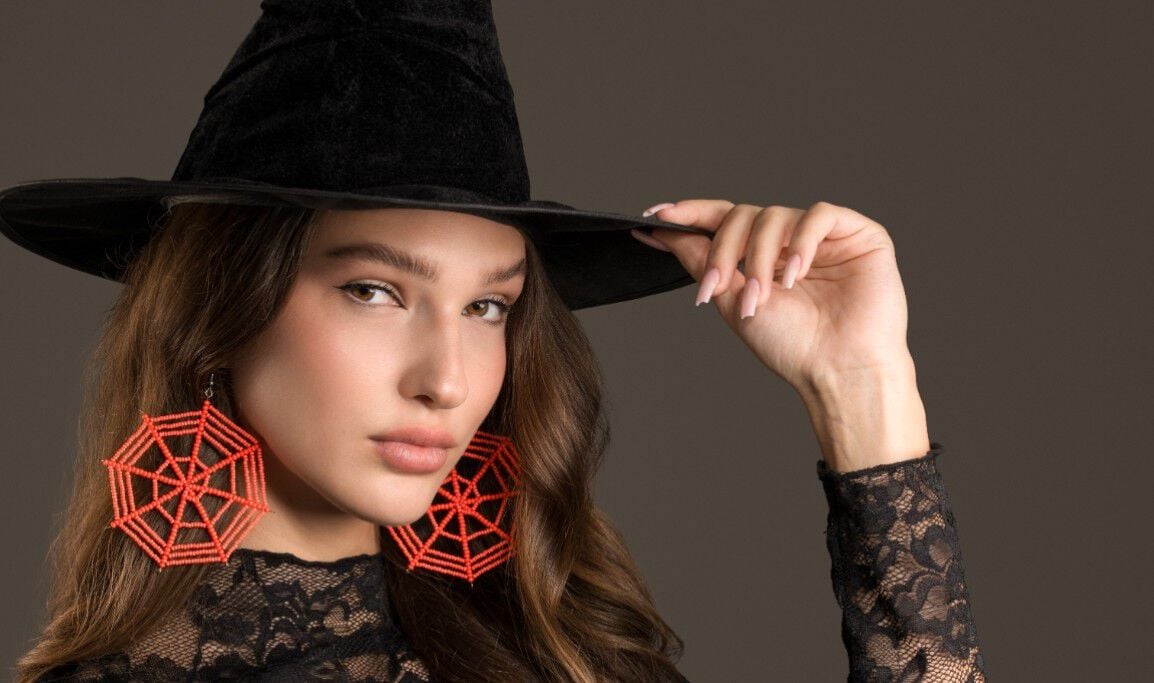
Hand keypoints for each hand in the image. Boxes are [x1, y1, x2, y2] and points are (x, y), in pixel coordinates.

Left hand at [631, 199, 914, 392]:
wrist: (838, 370)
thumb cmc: (793, 345)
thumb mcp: (732, 301)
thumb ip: (701, 261)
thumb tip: (661, 231)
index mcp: (764, 256)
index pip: (724, 220)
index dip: (691, 214)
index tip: (655, 215)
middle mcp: (792, 241)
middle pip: (744, 216)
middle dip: (725, 250)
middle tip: (719, 287)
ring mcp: (824, 237)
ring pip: (775, 216)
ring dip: (761, 257)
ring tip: (763, 295)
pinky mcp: (858, 234)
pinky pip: (820, 214)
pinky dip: (802, 241)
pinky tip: (797, 273)